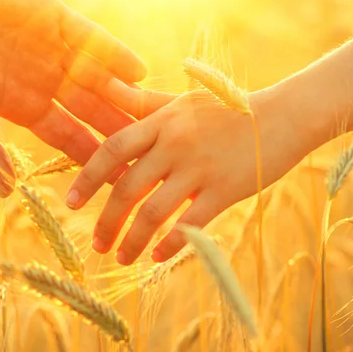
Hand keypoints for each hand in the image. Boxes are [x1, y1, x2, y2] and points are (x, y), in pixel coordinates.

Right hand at [0, 0, 145, 196]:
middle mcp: (45, 80)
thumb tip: (7, 192)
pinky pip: (92, 39)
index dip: (95, 157)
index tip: (123, 180)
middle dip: (124, 132)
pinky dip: (114, 54)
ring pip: (101, 78)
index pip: (70, 138)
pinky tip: (138, 72)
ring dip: (128, 97)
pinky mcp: (54, 17)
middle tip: (157, 155)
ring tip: (160, 118)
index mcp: (23, 105)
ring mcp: (52, 48)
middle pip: (95, 112)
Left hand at [68, 80, 306, 263]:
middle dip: (106, 221)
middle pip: (127, 188)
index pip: (112, 149)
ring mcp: (199, 168)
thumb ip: (144, 102)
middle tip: (96, 244)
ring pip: (154, 213)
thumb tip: (109, 93)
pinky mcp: (224, 190)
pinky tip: (157, 257)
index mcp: (162, 122)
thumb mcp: (182, 101)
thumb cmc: (226, 109)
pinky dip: (169, 244)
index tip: (70, 203)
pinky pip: (190, 224)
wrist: (281, 116)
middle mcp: (175, 144)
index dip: (87, 178)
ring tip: (121, 257)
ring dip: (132, 241)